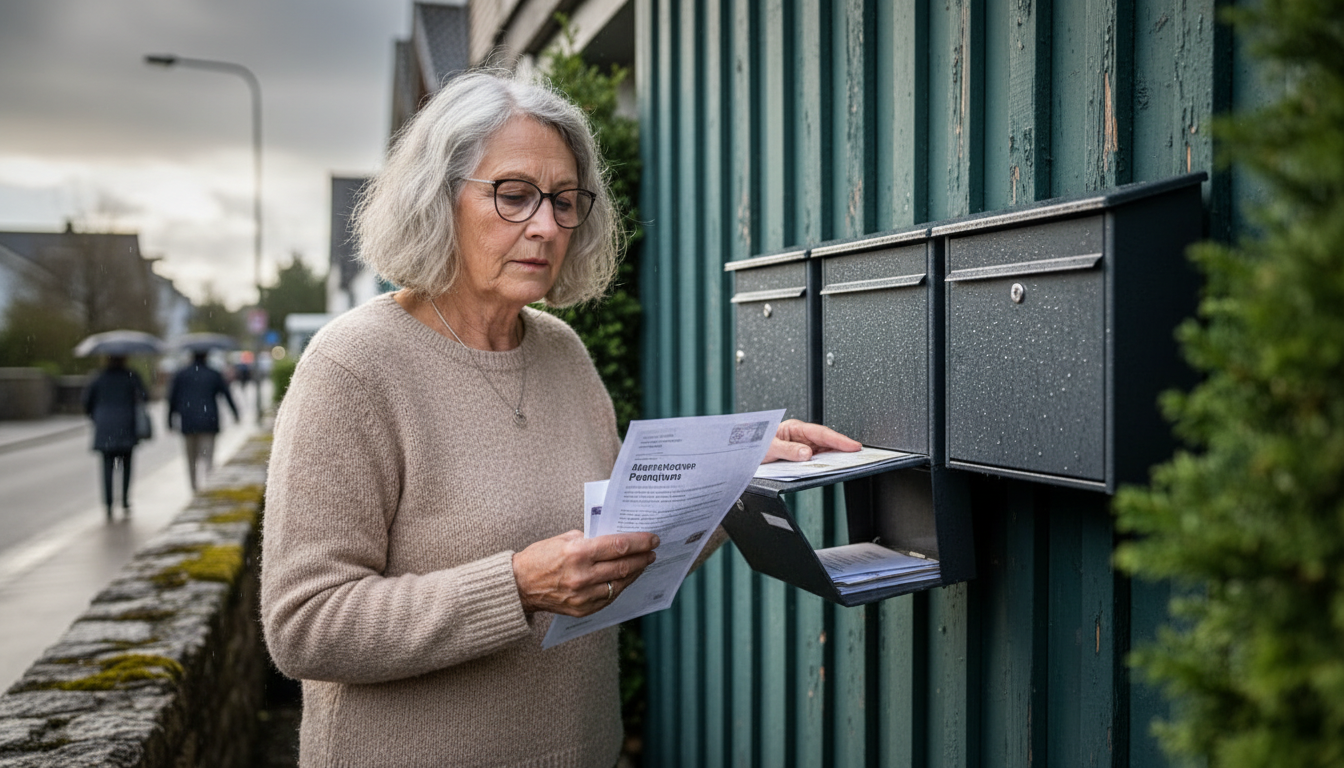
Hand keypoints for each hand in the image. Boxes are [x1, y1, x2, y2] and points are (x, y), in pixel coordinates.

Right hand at [512, 530, 659, 616]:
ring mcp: (583, 596)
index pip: (618, 546)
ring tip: (642, 564)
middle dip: (642, 558)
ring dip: (634, 573)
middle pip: (623, 566)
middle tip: (652, 552)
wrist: (519, 586)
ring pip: (620, 584)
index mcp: (578, 553)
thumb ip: (590, 539)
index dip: (639, 542)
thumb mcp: (563, 539)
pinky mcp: (583, 609)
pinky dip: (620, 587)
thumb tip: (615, 541)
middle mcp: (582, 576)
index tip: (652, 539)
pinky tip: (625, 579)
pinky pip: (609, 598)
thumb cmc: (540, 557)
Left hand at [762, 419, 861, 462]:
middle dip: (842, 447)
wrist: (740, 452)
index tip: (853, 445)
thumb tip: (806, 453)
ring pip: (822, 452)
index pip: (821, 433)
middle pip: (826, 442)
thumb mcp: (769, 446)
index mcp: (794, 428)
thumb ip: (788, 450)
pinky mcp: (799, 457)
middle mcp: (800, 436)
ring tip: (849, 463)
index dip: (839, 440)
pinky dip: (823, 464)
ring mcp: (801, 447)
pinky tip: (829, 469)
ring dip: (834, 457)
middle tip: (859, 455)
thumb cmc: (753, 443)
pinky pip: (815, 460)